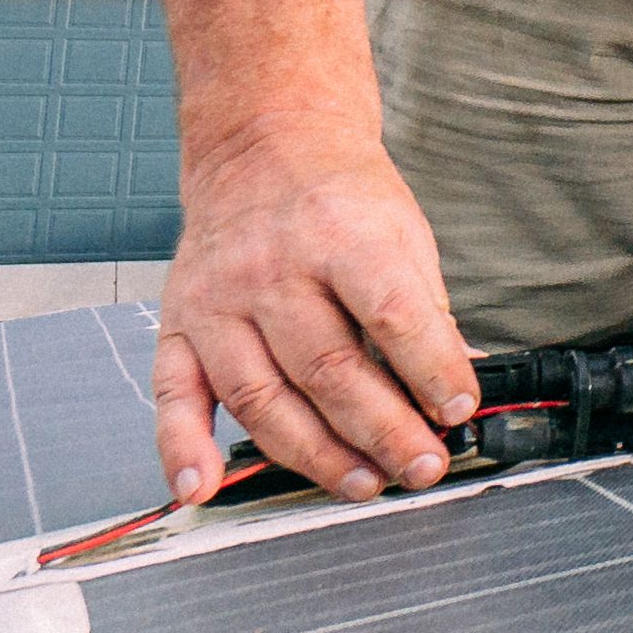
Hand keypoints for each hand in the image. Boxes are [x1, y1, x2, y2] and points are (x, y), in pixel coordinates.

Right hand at [152, 144, 477, 504]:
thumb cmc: (339, 196)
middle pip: (328, 369)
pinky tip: (200, 487)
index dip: (431, 370)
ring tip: (365, 483)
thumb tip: (458, 386)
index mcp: (341, 236)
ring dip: (315, 455)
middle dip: (383, 431)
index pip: (392, 315)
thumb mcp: (403, 233)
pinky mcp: (180, 325)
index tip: (460, 410)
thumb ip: (427, 312)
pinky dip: (180, 448)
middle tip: (422, 467)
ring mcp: (218, 301)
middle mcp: (271, 270)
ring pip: (262, 397)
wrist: (264, 145)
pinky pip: (173, 395)